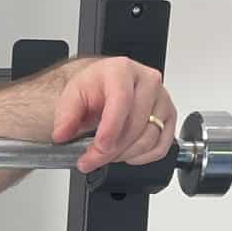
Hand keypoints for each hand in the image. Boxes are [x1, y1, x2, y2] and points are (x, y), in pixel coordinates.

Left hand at [50, 56, 177, 172]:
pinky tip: (127, 155)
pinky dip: (143, 157)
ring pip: (149, 138)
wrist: (104, 87)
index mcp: (122, 71)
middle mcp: (147, 82)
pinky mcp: (169, 117)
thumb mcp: (72, 96)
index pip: (122, 100)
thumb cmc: (93, 88)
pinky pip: (162, 146)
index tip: (99, 147)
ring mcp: (162, 99)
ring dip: (125, 155)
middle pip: (136, 124)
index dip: (111, 128)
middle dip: (112, 149)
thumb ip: (65, 116)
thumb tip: (62, 134)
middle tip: (91, 159)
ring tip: (106, 155)